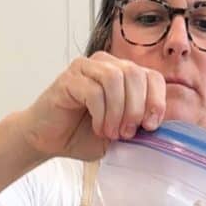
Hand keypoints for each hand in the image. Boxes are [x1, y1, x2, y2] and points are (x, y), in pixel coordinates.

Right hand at [15, 52, 166, 161]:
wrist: (49, 140)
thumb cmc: (82, 135)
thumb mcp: (119, 133)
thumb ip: (137, 125)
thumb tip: (157, 126)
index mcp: (123, 75)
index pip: (152, 76)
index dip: (156, 100)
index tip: (150, 126)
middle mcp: (106, 65)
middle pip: (135, 74)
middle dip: (136, 108)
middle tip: (127, 133)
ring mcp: (86, 68)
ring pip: (115, 78)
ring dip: (118, 111)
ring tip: (111, 132)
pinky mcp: (68, 78)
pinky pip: (94, 90)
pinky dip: (101, 114)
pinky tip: (97, 128)